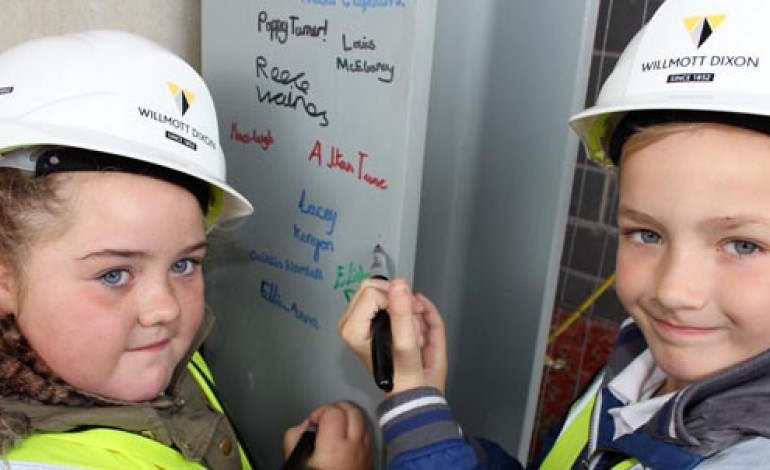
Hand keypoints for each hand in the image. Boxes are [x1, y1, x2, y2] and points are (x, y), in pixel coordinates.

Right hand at [283, 401, 371, 468]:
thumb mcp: (295, 461)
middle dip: (336, 409)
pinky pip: (366, 435)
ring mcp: (365, 453)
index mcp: (334, 445)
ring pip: (362, 420)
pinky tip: (345, 439)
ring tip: (334, 427)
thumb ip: (294, 437)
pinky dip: (357, 430)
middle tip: (323, 418)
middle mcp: (354, 446)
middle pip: (352, 410)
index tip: (312, 422)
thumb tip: (303, 427)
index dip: (320, 411)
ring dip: (348, 417)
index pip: (333, 411)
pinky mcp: (370, 461)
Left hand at [338, 277, 447, 394]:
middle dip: (400, 298)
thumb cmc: (406, 374)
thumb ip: (402, 313)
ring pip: (383, 289)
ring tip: (414, 328)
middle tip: (414, 316)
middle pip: (374, 285)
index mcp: (352, 329)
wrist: (412, 388)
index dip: (397, 301)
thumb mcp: (407, 345)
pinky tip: (413, 324)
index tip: (410, 316)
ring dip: (406, 304)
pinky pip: (389, 296)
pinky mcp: (372, 316)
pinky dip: (406, 306)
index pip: (373, 292)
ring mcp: (361, 318)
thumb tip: (399, 284)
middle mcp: (353, 322)